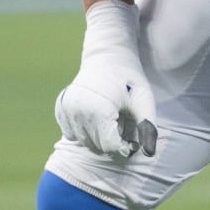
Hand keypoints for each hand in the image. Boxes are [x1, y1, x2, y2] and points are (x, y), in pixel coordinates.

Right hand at [54, 0, 158, 159]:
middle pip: (97, 145)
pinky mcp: (60, 108)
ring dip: (99, 136)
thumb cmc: (130, 79)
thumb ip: (147, 128)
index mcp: (99, 108)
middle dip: (112, 140)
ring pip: (85, 142)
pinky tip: (96, 115)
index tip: (133, 135)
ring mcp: (66, 108)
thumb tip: (149, 154)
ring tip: (110, 117)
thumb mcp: (144, 102)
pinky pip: (73, 134)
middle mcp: (78, 109)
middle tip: (122, 121)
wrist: (108, 55)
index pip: (110, 145)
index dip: (125, 145)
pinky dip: (85, 131)